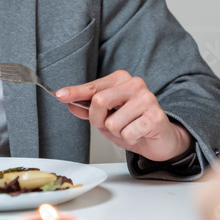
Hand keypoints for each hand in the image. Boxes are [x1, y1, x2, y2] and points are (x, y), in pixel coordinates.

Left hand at [55, 70, 192, 161]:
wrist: (159, 139)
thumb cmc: (132, 124)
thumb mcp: (105, 118)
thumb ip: (88, 110)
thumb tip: (70, 104)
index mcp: (121, 79)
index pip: (93, 87)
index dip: (75, 92)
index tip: (60, 95)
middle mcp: (135, 84)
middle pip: (99, 101)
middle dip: (99, 120)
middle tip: (111, 125)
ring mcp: (147, 99)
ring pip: (112, 122)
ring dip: (117, 132)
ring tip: (129, 129)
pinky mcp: (155, 116)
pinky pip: (127, 133)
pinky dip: (129, 138)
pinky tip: (139, 133)